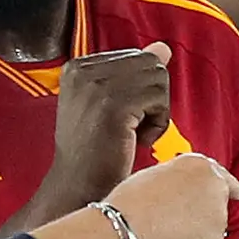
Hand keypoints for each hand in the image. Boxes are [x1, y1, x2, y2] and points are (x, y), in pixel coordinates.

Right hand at [39, 44, 172, 219]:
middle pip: (149, 63)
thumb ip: (133, 74)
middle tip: (127, 130)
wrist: (78, 191)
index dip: (138, 91)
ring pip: (158, 78)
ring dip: (155, 112)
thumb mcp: (110, 106)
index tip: (116, 119)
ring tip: (131, 135)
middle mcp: (83, 70)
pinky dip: (157, 125)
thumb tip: (162, 48)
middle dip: (150, 99)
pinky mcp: (114, 104)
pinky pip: (160, 99)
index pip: (135, 57)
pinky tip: (136, 141)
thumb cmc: (95, 157)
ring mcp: (96, 86)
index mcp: (76, 67)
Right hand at [103, 150, 238, 238]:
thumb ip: (182, 178)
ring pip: (210, 230)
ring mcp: (217, 221)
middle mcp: (216, 190)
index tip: (236, 194)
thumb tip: (190, 190)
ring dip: (196, 233)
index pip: (223, 178)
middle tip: (169, 219)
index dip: (228, 187)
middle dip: (201, 213)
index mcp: (202, 166)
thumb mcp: (158, 173)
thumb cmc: (131, 202)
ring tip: (164, 232)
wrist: (123, 230)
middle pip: (216, 205)